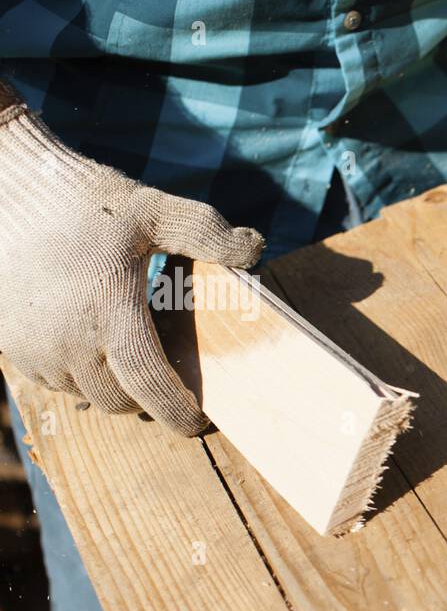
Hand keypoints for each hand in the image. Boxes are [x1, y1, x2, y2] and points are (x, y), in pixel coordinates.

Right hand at [0, 100, 263, 434]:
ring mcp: (31, 345)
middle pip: (118, 399)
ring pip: (84, 393)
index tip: (199, 423)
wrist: (5, 187)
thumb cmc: (85, 198)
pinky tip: (91, 342)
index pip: (149, 382)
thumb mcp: (154, 209)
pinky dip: (76, 373)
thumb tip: (256, 249)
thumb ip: (206, 232)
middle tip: (168, 379)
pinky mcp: (7, 344)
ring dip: (109, 385)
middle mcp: (66, 337)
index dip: (177, 410)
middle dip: (147, 398)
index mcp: (109, 307)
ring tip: (129, 354)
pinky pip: (51, 380)